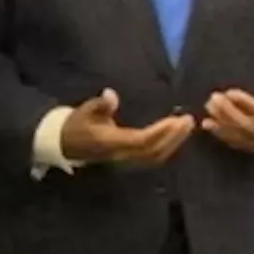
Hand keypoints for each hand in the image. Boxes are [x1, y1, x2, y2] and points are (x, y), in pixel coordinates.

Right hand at [59, 88, 194, 166]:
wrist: (65, 144)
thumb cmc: (76, 124)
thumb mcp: (84, 111)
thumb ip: (100, 105)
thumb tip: (111, 95)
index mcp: (111, 142)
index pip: (141, 141)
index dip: (160, 132)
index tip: (176, 119)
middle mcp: (121, 154)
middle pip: (154, 152)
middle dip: (173, 138)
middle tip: (188, 120)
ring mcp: (126, 159)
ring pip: (155, 157)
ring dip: (173, 143)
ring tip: (186, 126)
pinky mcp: (129, 158)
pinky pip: (152, 156)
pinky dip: (167, 147)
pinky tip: (175, 135)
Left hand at [202, 58, 253, 157]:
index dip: (247, 104)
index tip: (230, 93)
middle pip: (248, 126)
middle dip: (229, 113)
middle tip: (213, 98)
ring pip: (241, 136)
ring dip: (223, 124)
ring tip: (208, 109)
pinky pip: (238, 143)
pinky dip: (223, 136)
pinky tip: (208, 126)